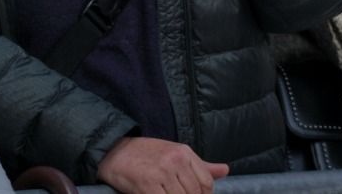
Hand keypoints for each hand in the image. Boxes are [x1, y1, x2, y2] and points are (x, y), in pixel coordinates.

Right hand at [97, 137, 228, 193]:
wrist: (116, 152)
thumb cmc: (147, 155)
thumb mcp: (176, 153)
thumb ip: (201, 166)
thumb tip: (225, 170)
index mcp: (185, 153)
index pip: (206, 183)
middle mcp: (175, 161)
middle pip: (194, 193)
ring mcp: (162, 172)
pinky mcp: (147, 184)